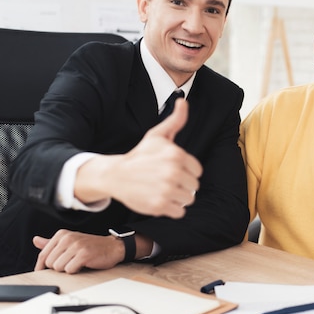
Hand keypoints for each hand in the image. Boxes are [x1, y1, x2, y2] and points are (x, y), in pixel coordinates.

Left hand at [33, 230, 124, 272]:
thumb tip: (36, 240)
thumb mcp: (70, 242)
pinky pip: (70, 270)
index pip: (43, 254)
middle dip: (58, 267)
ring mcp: (76, 246)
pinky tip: (82, 265)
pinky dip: (76, 271)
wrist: (112, 247)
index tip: (43, 271)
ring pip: (58, 267)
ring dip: (67, 269)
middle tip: (70, 262)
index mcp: (62, 234)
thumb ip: (52, 243)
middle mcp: (68, 238)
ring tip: (77, 263)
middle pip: (50, 263)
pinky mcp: (84, 254)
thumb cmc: (90, 246)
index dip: (42, 266)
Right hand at [76, 98, 201, 217]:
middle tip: (165, 180)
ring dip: (178, 197)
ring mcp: (167, 190)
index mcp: (177, 155)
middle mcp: (173, 172)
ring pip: (189, 199)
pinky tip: (159, 199)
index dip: (186, 171)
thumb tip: (183, 101)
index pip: (197, 171)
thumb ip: (175, 120)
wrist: (115, 174)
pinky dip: (171, 209)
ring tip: (162, 189)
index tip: (171, 169)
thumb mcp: (157, 135)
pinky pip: (179, 212)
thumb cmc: (140, 155)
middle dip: (182, 185)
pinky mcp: (160, 206)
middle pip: (194, 186)